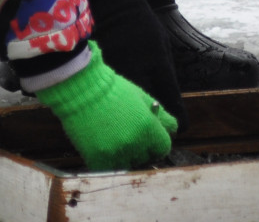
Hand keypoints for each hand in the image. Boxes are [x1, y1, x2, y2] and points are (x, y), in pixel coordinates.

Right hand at [33, 43, 176, 169]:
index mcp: (148, 128)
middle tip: (130, 135)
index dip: (158, 143)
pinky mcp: (97, 159)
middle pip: (146, 158)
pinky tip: (105, 146)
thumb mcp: (143, 98)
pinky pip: (109, 169)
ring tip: (116, 139)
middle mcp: (134, 144)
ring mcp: (115, 153)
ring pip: (128, 165)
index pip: (163, 148)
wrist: (83, 90)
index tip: (150, 139)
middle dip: (142, 149)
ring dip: (125, 156)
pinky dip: (109, 161)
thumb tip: (175, 130)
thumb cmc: (114, 90)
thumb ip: (162, 117)